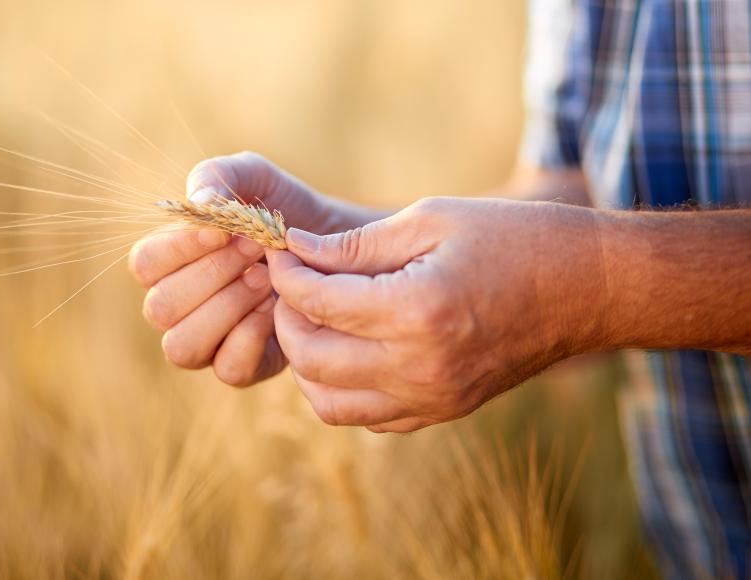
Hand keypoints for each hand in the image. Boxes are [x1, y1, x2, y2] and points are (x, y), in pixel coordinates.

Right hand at [128, 152, 384, 385]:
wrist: (336, 247)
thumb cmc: (284, 210)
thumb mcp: (256, 178)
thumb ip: (219, 176)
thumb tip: (200, 202)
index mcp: (170, 263)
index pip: (144, 264)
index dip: (179, 248)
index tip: (224, 231)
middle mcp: (179, 308)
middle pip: (160, 308)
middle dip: (213, 275)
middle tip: (257, 251)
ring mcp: (208, 343)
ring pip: (183, 347)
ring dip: (227, 308)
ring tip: (266, 279)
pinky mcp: (243, 367)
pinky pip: (228, 370)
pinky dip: (252, 337)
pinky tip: (276, 307)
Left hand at [266, 197, 605, 431]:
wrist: (587, 289)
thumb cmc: (516, 239)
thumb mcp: (433, 220)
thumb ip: (356, 244)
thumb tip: (297, 251)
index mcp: (418, 311)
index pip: (317, 303)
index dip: (286, 275)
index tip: (280, 252)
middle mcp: (420, 367)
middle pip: (312, 358)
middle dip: (286, 317)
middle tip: (292, 285)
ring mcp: (432, 399)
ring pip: (328, 403)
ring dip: (307, 361)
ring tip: (316, 320)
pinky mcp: (443, 412)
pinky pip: (367, 419)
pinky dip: (341, 388)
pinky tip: (351, 348)